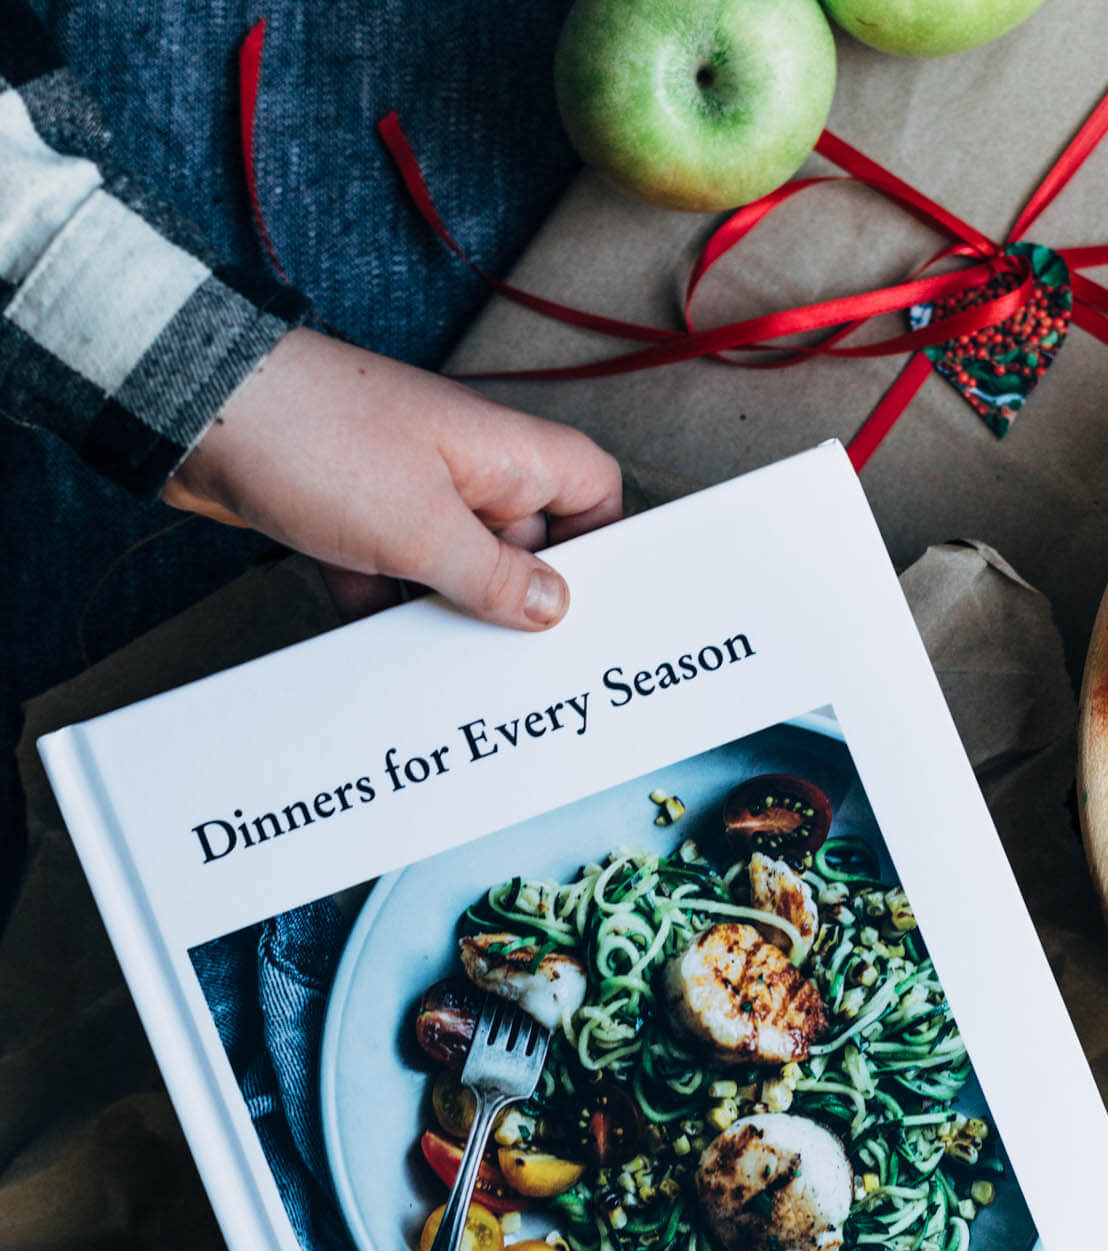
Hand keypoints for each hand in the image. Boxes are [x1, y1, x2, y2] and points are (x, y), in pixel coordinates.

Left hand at [163, 327, 621, 628]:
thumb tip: (552, 606)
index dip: (599, 542)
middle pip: (521, 543)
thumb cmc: (320, 442)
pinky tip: (374, 656)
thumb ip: (495, 576)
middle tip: (517, 662)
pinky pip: (387, 576)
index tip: (588, 604)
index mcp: (503, 452)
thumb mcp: (425, 530)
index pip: (589, 486)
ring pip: (450, 567)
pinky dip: (381, 613)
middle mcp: (462, 468)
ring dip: (444, 615)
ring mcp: (404, 489)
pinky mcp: (350, 514)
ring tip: (446, 673)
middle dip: (514, 602)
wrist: (197, 411)